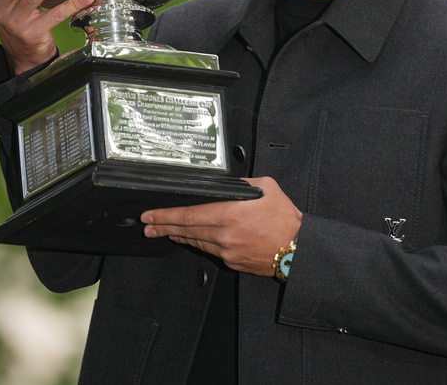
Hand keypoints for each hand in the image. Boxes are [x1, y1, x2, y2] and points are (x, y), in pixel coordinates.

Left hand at [141, 177, 301, 275]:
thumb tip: (226, 184)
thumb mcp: (265, 188)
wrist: (299, 249)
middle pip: (185, 231)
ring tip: (164, 231)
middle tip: (147, 226)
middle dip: (162, 227)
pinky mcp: (232, 262)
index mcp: (229, 214)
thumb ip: (242, 184)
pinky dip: (197, 244)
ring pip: (195, 242)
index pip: (188, 215)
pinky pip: (209, 251)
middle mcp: (224, 235)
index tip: (150, 215)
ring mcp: (227, 251)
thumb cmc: (285, 218)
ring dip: (177, 236)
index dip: (165, 216)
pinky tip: (190, 239)